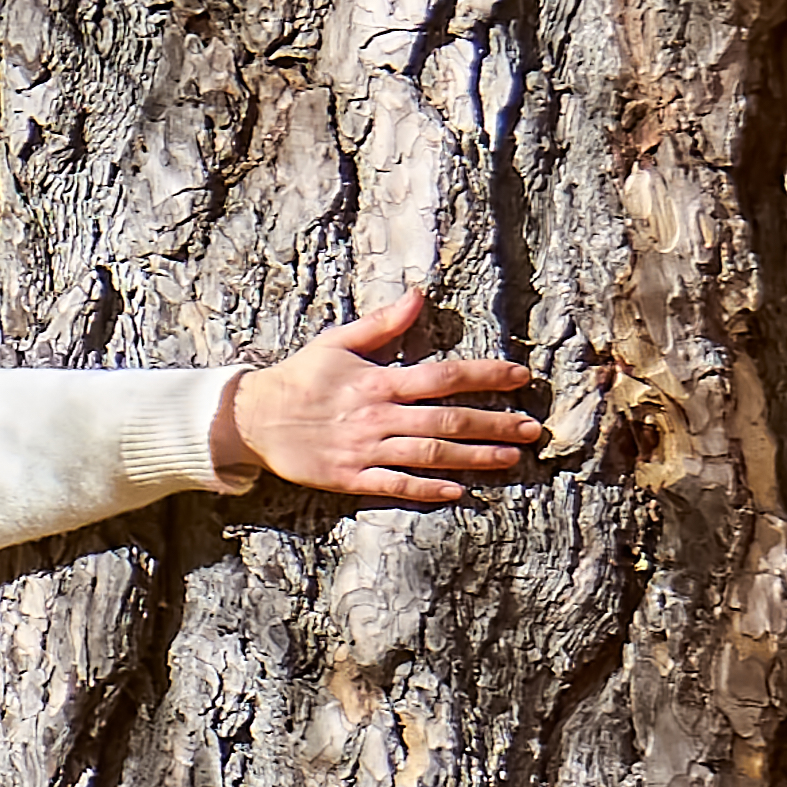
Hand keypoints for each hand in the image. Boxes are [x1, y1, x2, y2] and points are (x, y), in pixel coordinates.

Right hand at [212, 289, 552, 502]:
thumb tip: (419, 295)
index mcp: (379, 381)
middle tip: (532, 428)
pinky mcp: (349, 478)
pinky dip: (428, 490)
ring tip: (511, 458)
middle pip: (447, 421)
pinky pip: (395, 486)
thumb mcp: (337, 341)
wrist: (253, 418)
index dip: (486, 376)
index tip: (520, 378)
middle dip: (495, 424)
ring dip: (474, 458)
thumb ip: (382, 323)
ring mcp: (365, 450)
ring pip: (430, 456)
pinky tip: (458, 492)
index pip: (444, 376)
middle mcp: (377, 417)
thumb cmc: (299, 377)